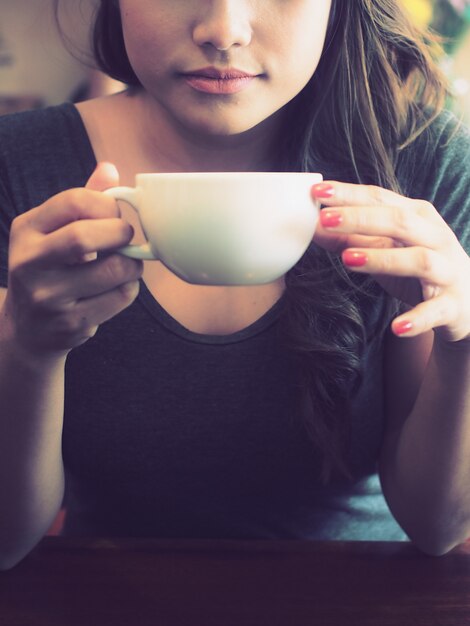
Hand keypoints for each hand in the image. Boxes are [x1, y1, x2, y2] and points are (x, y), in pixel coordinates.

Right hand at [3, 163, 142, 356]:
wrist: (27, 328)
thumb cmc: (49, 269)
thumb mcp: (53, 231)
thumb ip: (81, 201)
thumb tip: (110, 168)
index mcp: (26, 230)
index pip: (73, 202)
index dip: (106, 204)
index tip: (114, 214)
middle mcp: (30, 262)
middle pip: (85, 237)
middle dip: (120, 232)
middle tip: (126, 237)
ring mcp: (48, 297)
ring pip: (113, 270)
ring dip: (132, 264)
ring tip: (126, 263)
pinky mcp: (70, 323)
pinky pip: (120, 297)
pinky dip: (130, 287)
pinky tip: (118, 286)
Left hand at [311, 181, 469, 341]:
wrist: (467, 304)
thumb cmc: (418, 271)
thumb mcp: (384, 250)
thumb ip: (351, 239)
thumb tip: (313, 227)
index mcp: (417, 217)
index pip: (380, 198)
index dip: (349, 194)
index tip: (317, 190)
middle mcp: (435, 237)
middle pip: (399, 222)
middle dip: (360, 219)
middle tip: (325, 220)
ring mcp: (447, 270)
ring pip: (418, 259)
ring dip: (382, 259)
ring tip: (347, 259)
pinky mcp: (452, 304)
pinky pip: (435, 311)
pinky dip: (417, 318)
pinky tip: (397, 327)